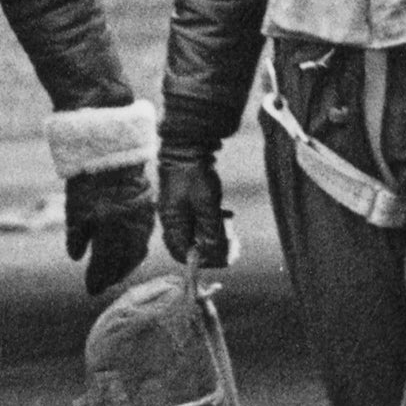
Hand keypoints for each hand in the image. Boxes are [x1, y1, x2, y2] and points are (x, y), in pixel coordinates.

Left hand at [62, 164, 156, 299]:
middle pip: (123, 263)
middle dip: (112, 276)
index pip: (104, 265)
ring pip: (136, 253)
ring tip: (115, 273)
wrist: (112, 155)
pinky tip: (128, 253)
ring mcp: (141, 222)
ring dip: (125, 266)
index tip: (91, 289)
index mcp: (109, 233)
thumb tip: (77, 257)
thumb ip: (76, 237)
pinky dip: (135, 251)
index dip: (98, 279)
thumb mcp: (75, 211)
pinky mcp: (148, 213)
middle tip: (102, 284)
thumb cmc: (88, 183)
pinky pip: (144, 240)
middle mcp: (129, 231)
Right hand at [154, 147, 230, 274]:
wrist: (187, 146)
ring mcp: (178, 209)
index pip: (182, 253)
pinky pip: (199, 219)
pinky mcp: (185, 200)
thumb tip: (213, 252)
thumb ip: (211, 230)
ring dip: (215, 234)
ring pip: (197, 232)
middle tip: (233, 244)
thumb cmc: (195, 175)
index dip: (202, 260)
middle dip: (213, 247)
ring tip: (230, 227)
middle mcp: (172, 219)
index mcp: (173, 222)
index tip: (222, 258)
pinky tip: (226, 215)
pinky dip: (213, 221)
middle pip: (191, 244)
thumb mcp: (207, 204)